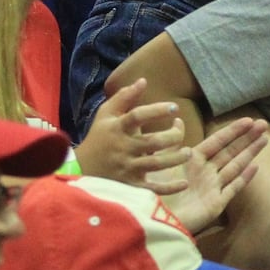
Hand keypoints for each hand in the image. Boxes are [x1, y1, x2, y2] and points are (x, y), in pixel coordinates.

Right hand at [73, 77, 192, 189]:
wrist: (81, 169)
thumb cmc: (99, 136)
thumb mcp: (106, 114)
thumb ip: (125, 96)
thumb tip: (143, 80)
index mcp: (118, 128)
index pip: (137, 116)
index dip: (156, 111)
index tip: (174, 107)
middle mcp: (123, 148)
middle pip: (152, 142)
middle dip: (172, 136)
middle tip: (180, 130)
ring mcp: (127, 168)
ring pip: (155, 164)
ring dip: (175, 158)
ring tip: (188, 152)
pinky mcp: (130, 186)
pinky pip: (152, 189)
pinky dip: (169, 188)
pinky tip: (184, 183)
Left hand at [153, 116, 269, 233]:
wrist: (151, 219)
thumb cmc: (152, 190)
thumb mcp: (161, 161)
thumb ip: (172, 141)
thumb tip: (178, 119)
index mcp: (193, 160)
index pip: (218, 141)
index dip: (233, 130)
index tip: (248, 119)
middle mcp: (205, 172)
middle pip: (231, 151)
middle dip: (247, 138)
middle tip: (263, 124)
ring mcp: (212, 188)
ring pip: (235, 166)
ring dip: (250, 153)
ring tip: (265, 139)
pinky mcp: (216, 204)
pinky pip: (233, 188)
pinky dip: (244, 178)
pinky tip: (256, 167)